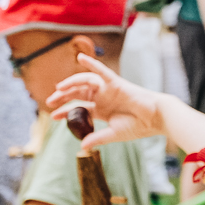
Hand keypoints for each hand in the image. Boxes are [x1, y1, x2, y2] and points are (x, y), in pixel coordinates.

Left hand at [48, 55, 164, 149]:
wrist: (154, 118)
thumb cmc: (138, 126)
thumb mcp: (113, 134)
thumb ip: (97, 138)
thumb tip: (82, 147)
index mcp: (102, 110)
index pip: (79, 108)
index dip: (65, 112)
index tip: (53, 116)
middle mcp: (102, 98)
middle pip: (78, 94)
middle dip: (63, 97)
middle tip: (50, 102)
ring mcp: (108, 89)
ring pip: (85, 83)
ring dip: (71, 83)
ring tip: (59, 89)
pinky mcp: (115, 83)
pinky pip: (101, 71)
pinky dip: (91, 63)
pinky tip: (81, 58)